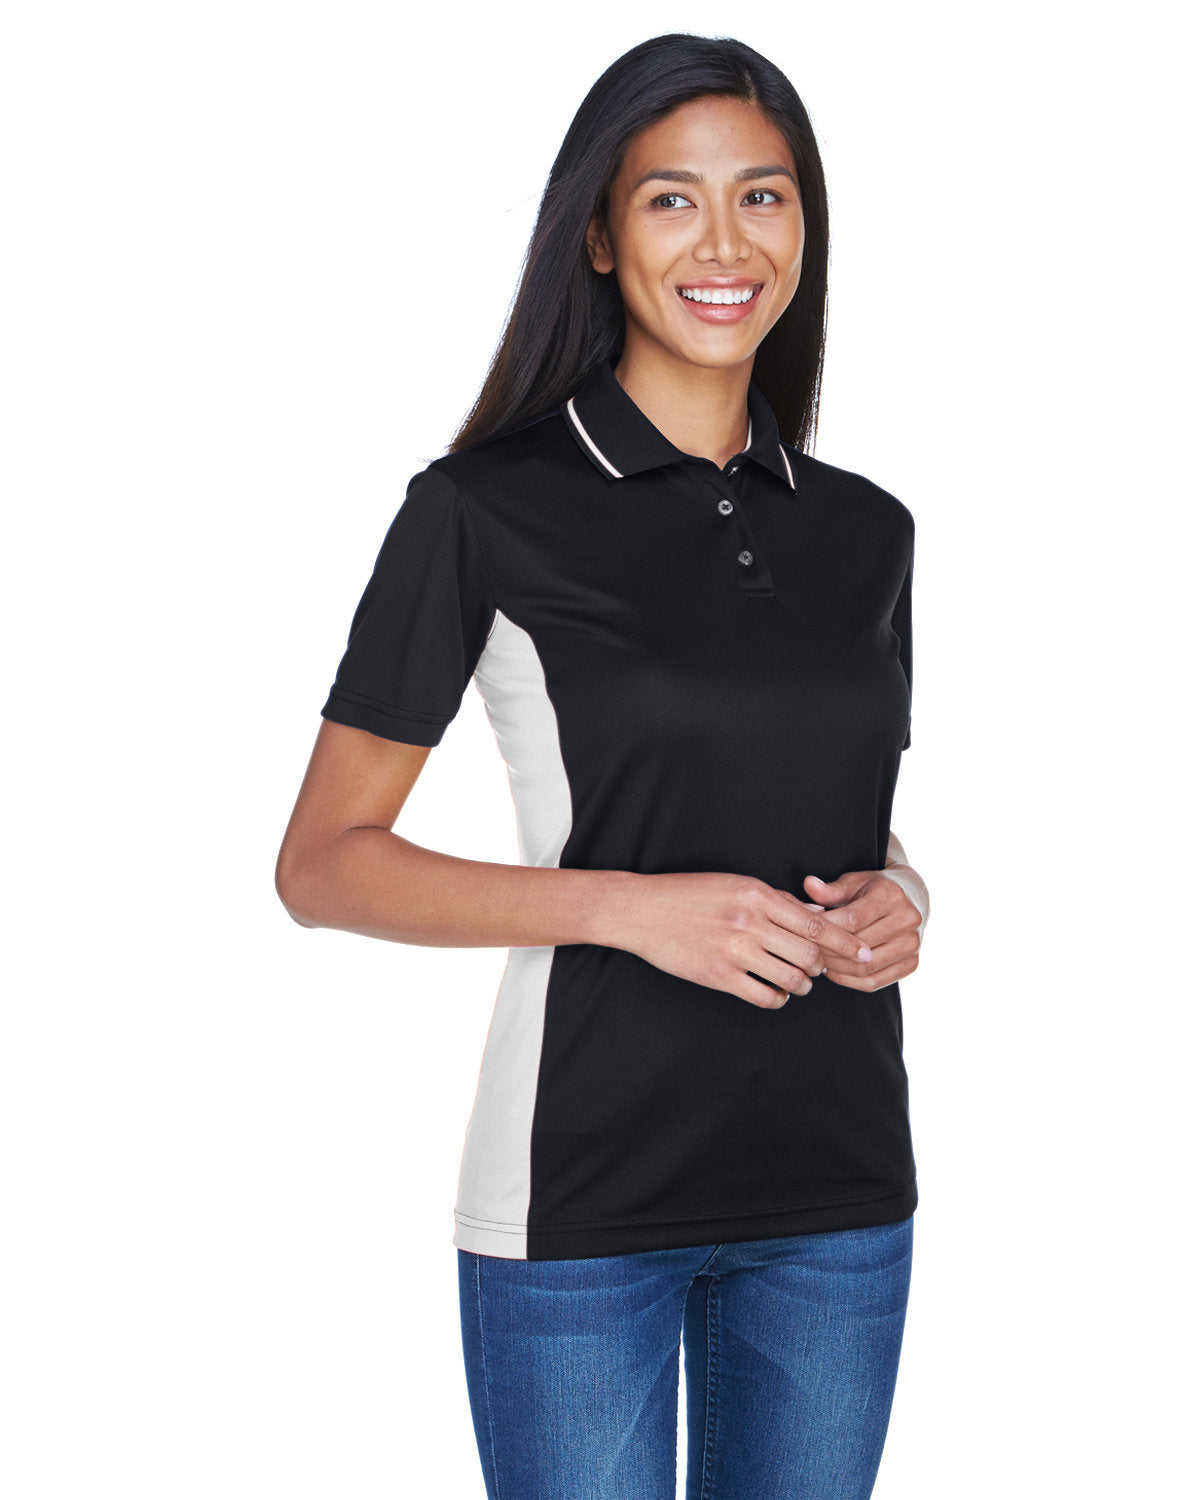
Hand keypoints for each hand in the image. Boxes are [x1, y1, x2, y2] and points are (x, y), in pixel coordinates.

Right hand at [616, 871, 877, 1009]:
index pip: (815, 925)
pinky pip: (765, 997)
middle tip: (819, 969)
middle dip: (822, 967)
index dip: (845, 942)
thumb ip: (776, 902)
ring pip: (791, 979)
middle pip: (809, 955)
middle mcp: (749, 923)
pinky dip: (778, 999)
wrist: (643, 911)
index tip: (866, 952)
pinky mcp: (719, 977)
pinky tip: (775, 993)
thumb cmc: (690, 894)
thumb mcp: (736, 884)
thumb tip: (816, 918)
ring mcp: (734, 951)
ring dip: (802, 985)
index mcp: (757, 895)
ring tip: (798, 983)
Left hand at [800, 865, 926, 991]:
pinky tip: (833, 971)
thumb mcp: (853, 882)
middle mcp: (908, 920)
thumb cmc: (874, 889)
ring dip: (835, 968)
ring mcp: (912, 945)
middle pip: (858, 946)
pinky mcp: (912, 964)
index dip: (824, 928)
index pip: (852, 920)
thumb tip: (808, 885)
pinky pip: (874, 982)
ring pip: (864, 968)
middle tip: (805, 951)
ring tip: (817, 960)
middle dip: (826, 950)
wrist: (912, 899)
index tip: (803, 931)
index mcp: (892, 896)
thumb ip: (831, 889)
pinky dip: (849, 981)